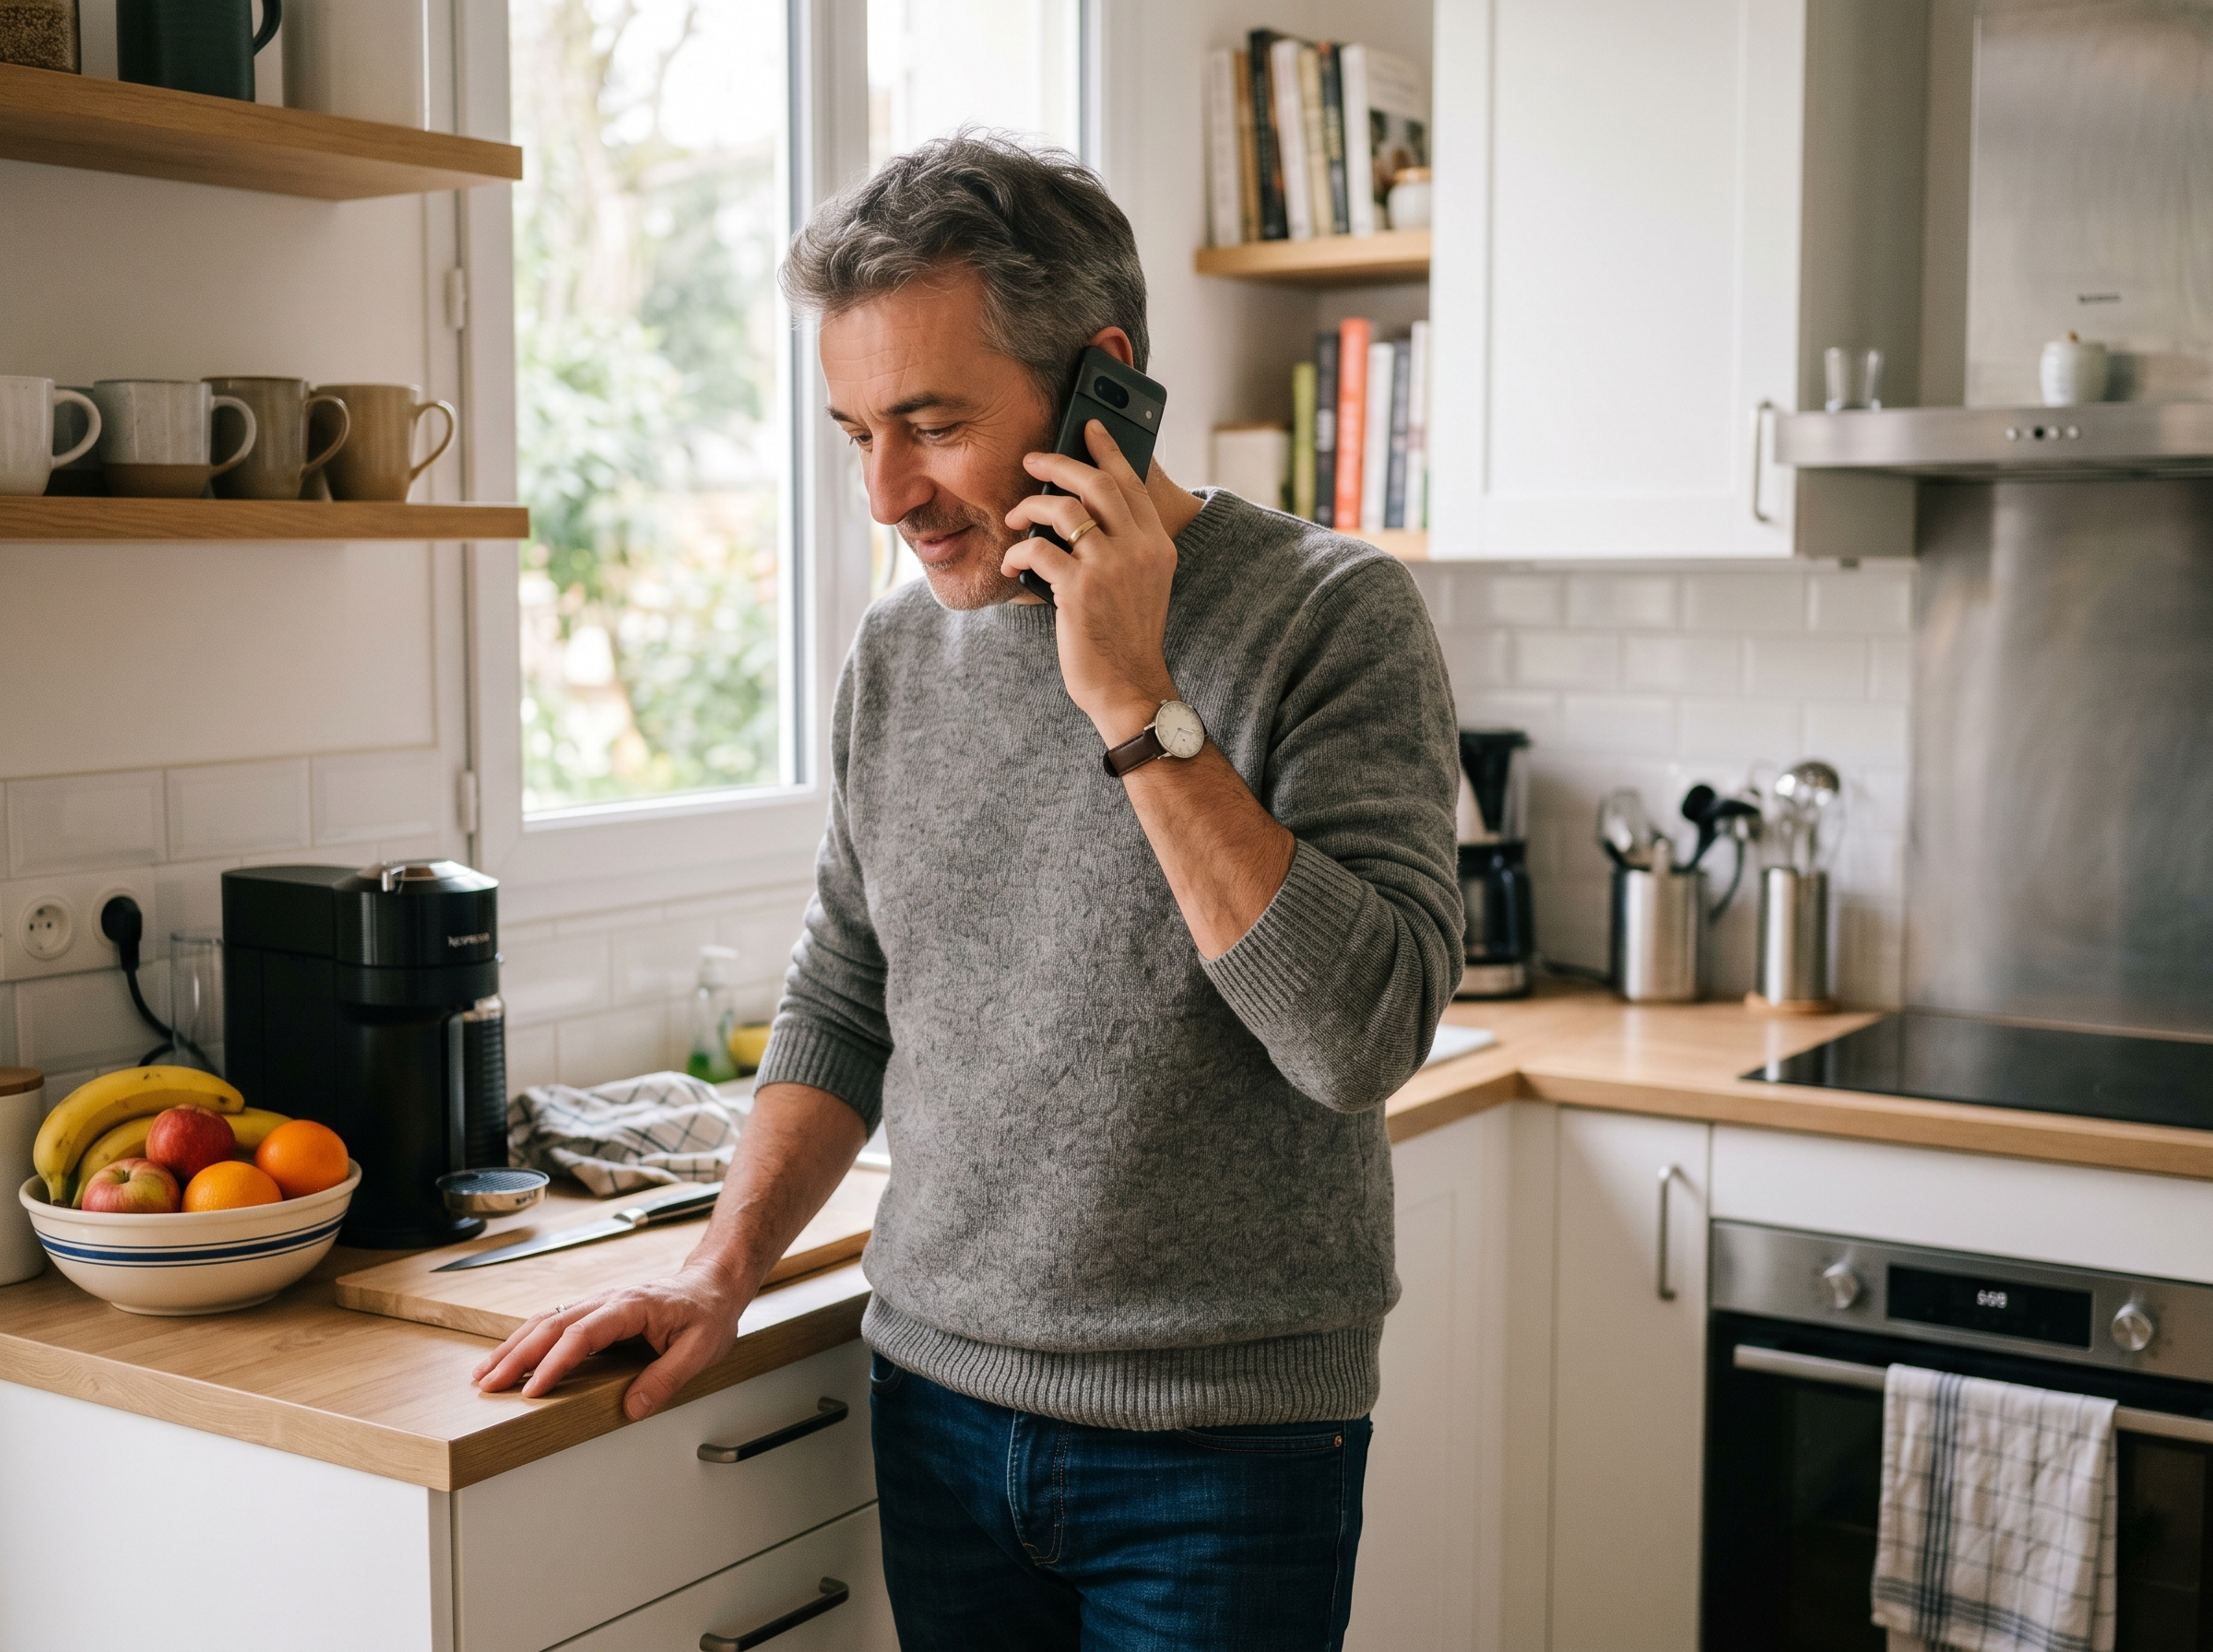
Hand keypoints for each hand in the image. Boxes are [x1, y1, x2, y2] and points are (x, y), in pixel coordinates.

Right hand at [470, 1261, 748, 1420]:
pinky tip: (509, 1356)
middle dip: (517, 1355)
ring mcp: (600, 1302)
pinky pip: (555, 1321)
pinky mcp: (596, 1310)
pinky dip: (527, 1339)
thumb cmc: (708, 1314)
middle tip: (489, 1385)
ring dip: (514, 1346)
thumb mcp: (701, 1350)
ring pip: (547, 1320)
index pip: (584, 1334)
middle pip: (553, 1324)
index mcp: (633, 1306)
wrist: (713, 1284)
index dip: (555, 1362)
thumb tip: (630, 1408)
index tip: (533, 1389)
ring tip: (484, 1374)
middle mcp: (609, 1299)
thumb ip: (666, 1378)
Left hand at [1001, 419, 1177, 740]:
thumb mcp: (1143, 585)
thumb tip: (1083, 510)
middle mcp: (1138, 549)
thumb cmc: (1126, 637)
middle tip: (1031, 460)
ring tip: (1013, 518)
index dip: (1107, 450)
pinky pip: (1037, 549)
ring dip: (1029, 507)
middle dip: (1058, 463)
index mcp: (1157, 545)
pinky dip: (1017, 552)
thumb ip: (1126, 547)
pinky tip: (1009, 565)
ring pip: (1063, 509)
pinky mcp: (1078, 589)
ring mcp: (1110, 568)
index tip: (1088, 426)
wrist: (1129, 686)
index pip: (1132, 483)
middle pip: (1096, 483)